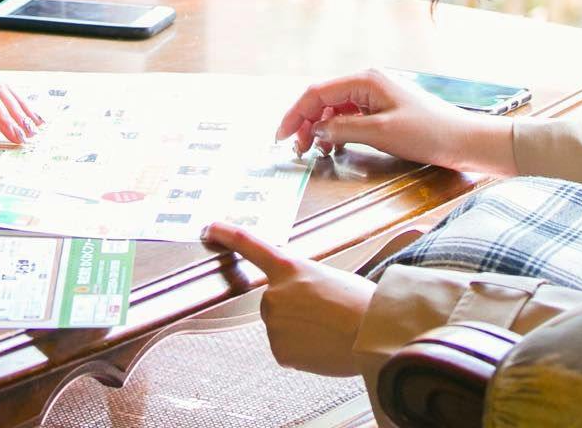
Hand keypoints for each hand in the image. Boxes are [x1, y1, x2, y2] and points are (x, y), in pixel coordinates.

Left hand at [202, 223, 373, 375]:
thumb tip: (302, 302)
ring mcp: (274, 324)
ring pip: (283, 328)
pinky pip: (288, 350)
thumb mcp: (329, 277)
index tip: (208, 229)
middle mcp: (274, 293)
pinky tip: (323, 347)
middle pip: (275, 302)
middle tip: (326, 314)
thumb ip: (304, 284)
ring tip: (330, 330)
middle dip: (295, 309)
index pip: (249, 245)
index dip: (226, 235)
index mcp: (289, 267)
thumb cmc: (360, 303)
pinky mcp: (279, 351)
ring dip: (301, 331)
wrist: (373, 333)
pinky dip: (303, 351)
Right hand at [277, 69, 516, 175]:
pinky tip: (333, 145)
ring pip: (335, 109)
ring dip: (319, 127)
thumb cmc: (428, 133)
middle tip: (295, 149)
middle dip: (304, 121)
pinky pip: (349, 117)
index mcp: (366, 80)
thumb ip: (343, 128)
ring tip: (312, 149)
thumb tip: (314, 128)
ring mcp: (375, 96)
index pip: (317, 92)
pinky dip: (336, 130)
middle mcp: (368, 83)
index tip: (281, 136)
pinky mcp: (383, 110)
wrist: (464, 141)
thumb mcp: (381, 132)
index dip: (295, 113)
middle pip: (323, 98)